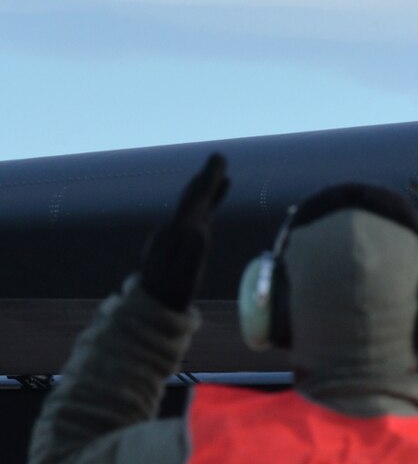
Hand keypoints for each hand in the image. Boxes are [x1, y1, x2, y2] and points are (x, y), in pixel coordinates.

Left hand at [139, 153, 229, 312]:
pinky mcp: (178, 244)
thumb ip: (194, 252)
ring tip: (219, 176)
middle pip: (192, 197)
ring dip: (206, 190)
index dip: (209, 180)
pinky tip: (211, 207)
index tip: (219, 160)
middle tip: (219, 158)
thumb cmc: (173, 292)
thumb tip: (202, 228)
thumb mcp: (185, 275)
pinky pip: (194, 217)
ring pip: (193, 206)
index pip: (196, 199)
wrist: (153, 305)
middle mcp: (174, 228)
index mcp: (177, 231)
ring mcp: (174, 235)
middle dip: (206, 178)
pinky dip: (205, 207)